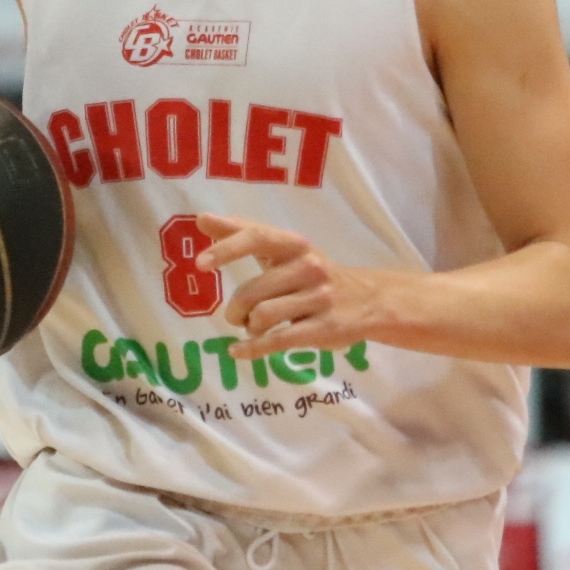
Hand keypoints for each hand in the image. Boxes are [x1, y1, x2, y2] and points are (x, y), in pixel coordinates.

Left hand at [199, 215, 395, 360]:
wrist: (369, 300)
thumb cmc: (312, 273)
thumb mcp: (284, 250)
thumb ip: (243, 234)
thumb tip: (201, 218)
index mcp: (295, 245)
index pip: (258, 238)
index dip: (228, 249)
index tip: (201, 263)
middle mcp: (308, 267)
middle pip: (252, 291)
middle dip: (236, 310)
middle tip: (237, 316)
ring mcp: (319, 299)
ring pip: (263, 317)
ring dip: (249, 328)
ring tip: (254, 328)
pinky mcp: (324, 328)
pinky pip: (278, 341)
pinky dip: (252, 349)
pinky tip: (238, 351)